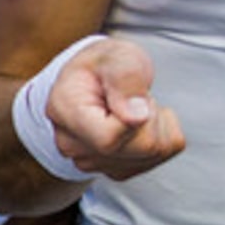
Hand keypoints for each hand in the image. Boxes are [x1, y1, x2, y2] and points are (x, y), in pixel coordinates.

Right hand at [47, 38, 183, 179]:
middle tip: (135, 95)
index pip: (109, 139)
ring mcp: (90, 162)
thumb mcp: (117, 55)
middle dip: (151, 117)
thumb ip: (125, 77)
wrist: (98, 77)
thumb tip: (137, 116)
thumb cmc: (105, 64)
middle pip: (138, 148)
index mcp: (64, 110)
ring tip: (134, 106)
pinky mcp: (114, 170)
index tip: (137, 94)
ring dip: (157, 125)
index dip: (138, 118)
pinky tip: (139, 121)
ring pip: (152, 154)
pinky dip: (160, 136)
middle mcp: (71, 144)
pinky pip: (158, 158)